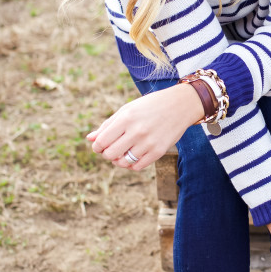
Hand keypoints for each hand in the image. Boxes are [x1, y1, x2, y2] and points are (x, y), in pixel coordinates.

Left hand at [86, 83, 203, 169]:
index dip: (97, 146)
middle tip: (111, 149)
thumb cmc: (150, 105)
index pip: (102, 141)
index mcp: (126, 118)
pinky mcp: (158, 151)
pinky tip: (133, 156)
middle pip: (110, 154)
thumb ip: (108, 124)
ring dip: (119, 160)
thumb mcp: (128, 109)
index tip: (99, 146)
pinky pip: (138, 166)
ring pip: (123, 162)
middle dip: (107, 154)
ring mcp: (148, 142)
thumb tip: (90, 139)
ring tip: (122, 153)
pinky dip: (131, 164)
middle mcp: (137, 131)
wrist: (180, 105)